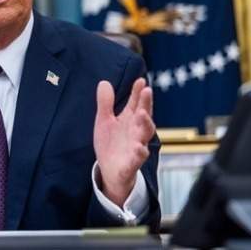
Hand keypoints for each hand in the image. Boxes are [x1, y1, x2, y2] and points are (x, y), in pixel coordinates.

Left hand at [93, 78, 154, 206]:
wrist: (110, 171)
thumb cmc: (111, 143)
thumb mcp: (105, 121)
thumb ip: (106, 103)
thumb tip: (104, 82)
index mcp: (130, 120)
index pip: (136, 103)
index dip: (138, 92)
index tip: (140, 81)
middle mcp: (136, 132)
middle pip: (144, 116)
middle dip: (145, 104)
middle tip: (146, 91)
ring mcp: (136, 147)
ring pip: (144, 135)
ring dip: (145, 124)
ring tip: (142, 113)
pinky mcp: (132, 163)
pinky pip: (138, 158)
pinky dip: (140, 153)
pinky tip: (139, 147)